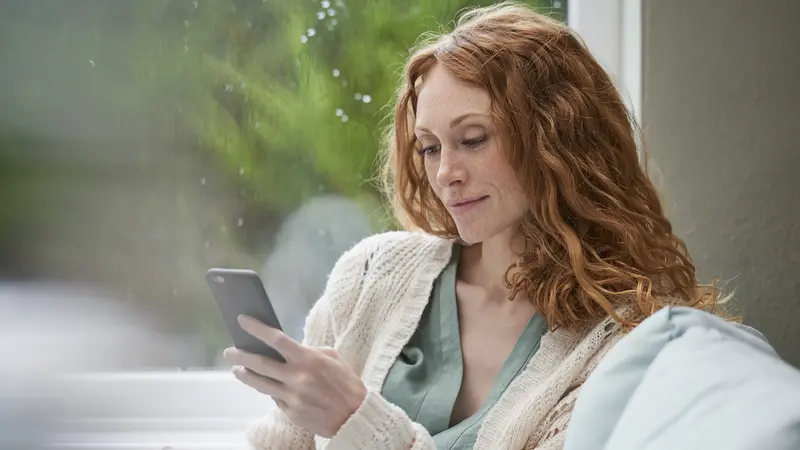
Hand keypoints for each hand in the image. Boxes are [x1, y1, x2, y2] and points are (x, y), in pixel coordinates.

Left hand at [223, 315, 366, 437]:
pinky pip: (275, 399)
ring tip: (237, 370)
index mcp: (308, 359)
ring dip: (245, 375)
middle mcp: (297, 377)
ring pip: (260, 384)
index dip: (257, 329)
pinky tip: (267, 386)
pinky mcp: (291, 412)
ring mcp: (292, 396)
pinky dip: (270, 391)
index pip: (276, 340)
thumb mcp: (333, 358)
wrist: (355, 416)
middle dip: (241, 355)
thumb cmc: (346, 384)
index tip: (243, 321)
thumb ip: (311, 351)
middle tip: (230, 351)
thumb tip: (291, 349)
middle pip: (260, 363)